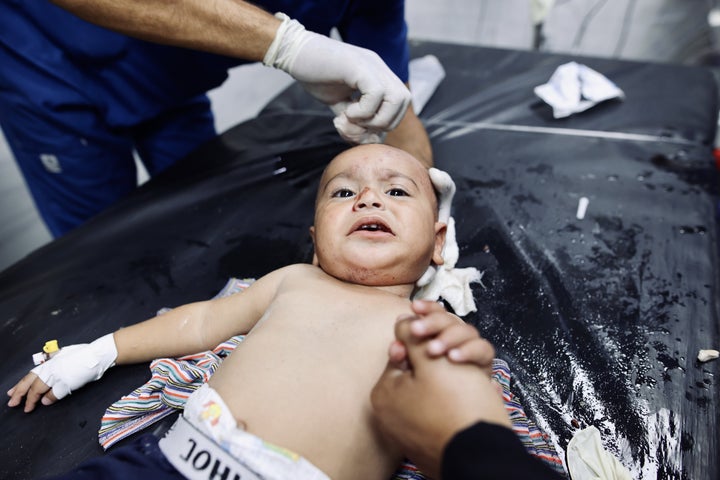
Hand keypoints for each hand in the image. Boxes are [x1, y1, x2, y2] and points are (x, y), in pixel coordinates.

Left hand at [7, 334, 116, 411]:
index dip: (20, 385)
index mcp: (50, 361)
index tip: (12, 392)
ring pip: (38, 389)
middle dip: (19, 394)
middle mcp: (52, 368)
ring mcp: (59, 375)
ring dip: (31, 400)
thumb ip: (54, 357)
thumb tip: (47, 360)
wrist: (98, 354)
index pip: (31, 375)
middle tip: (12, 403)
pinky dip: (49, 399)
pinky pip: (55, 393)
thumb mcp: (65, 352)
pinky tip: (45, 403)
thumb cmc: (85, 353)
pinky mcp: (67, 382)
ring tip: (28, 408)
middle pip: (30, 383)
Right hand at [263, 14, 410, 143]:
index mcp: (378, 76)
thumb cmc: (315, 76)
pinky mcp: (360, 66)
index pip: (399, 105)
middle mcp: (380, 69)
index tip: (357, 129)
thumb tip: (368, 141)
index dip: (383, 124)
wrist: (294, 53)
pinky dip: (363, 112)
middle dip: (383, 124)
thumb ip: (355, 120)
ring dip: (375, 119)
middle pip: (404, 102)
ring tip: (349, 118)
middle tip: (355, 125)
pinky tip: (345, 112)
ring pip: (398, 98)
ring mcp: (372, 65)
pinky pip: (376, 94)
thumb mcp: (340, 105)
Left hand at [371, 307, 509, 478]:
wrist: (483, 456)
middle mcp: (395, 411)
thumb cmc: (457, 406)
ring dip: (460, 370)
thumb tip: (402, 321)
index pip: (402, 351)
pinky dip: (469, 393)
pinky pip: (454, 404)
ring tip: (470, 374)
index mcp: (385, 392)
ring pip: (442, 383)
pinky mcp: (439, 435)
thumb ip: (411, 335)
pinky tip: (485, 391)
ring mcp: (416, 425)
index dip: (423, 339)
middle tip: (454, 356)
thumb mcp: (431, 359)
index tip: (437, 340)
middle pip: (420, 365)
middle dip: (443, 353)